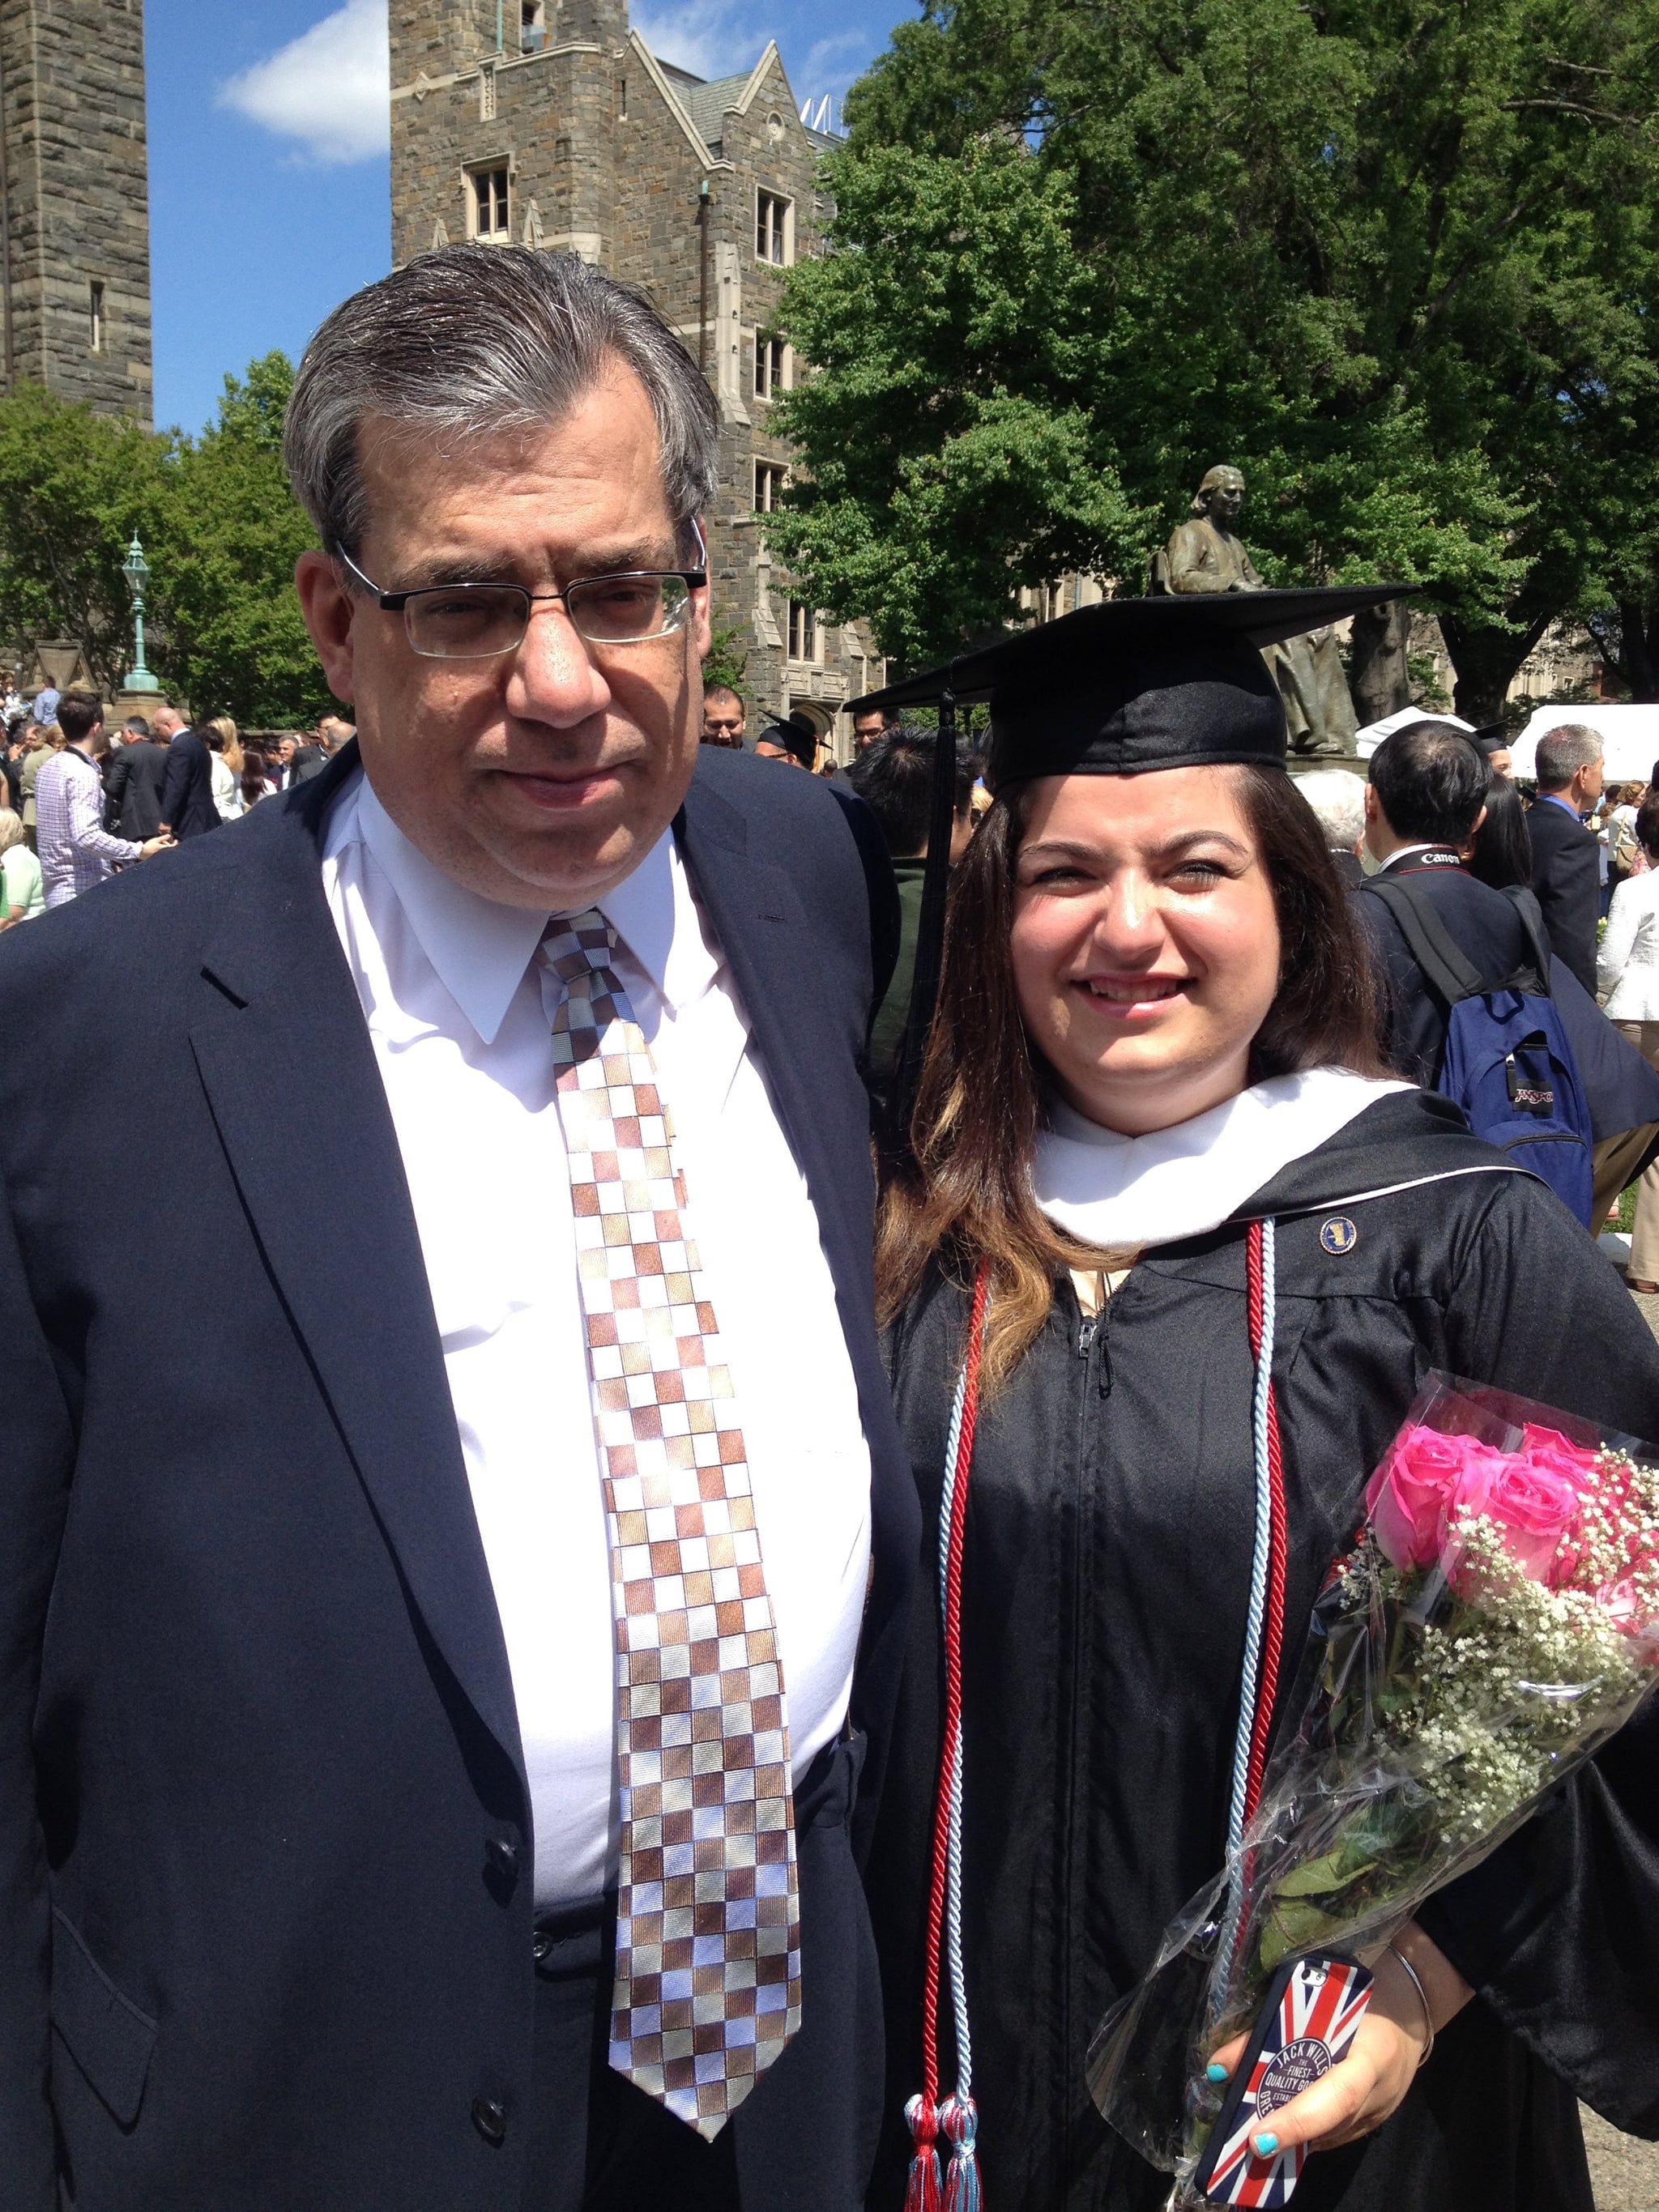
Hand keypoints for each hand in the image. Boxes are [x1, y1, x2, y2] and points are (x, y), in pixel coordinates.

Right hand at [139, 834, 173, 859]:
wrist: (142, 853)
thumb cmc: (149, 846)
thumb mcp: (156, 840)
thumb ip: (163, 838)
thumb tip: (169, 835)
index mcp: (165, 849)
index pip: (173, 846)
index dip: (175, 843)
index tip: (176, 840)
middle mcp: (165, 853)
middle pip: (169, 848)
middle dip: (166, 843)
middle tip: (161, 840)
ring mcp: (162, 856)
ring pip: (166, 850)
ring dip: (164, 846)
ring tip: (158, 843)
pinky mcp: (159, 857)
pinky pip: (163, 853)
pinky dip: (162, 849)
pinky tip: (158, 847)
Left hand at [1206, 1926, 1472, 2158]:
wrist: (1410, 2005)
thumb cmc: (1359, 1992)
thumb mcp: (1323, 1998)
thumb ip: (1276, 2028)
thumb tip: (1222, 2066)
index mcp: (1373, 2052)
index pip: (1339, 2095)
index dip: (1299, 2118)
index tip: (1261, 2137)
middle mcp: (1381, 2090)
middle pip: (1330, 2122)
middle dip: (1285, 2134)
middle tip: (1246, 2145)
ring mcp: (1381, 2110)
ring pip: (1331, 2134)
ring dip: (1293, 2138)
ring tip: (1251, 2140)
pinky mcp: (1377, 2119)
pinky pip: (1337, 2133)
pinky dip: (1308, 2133)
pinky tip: (1280, 2130)